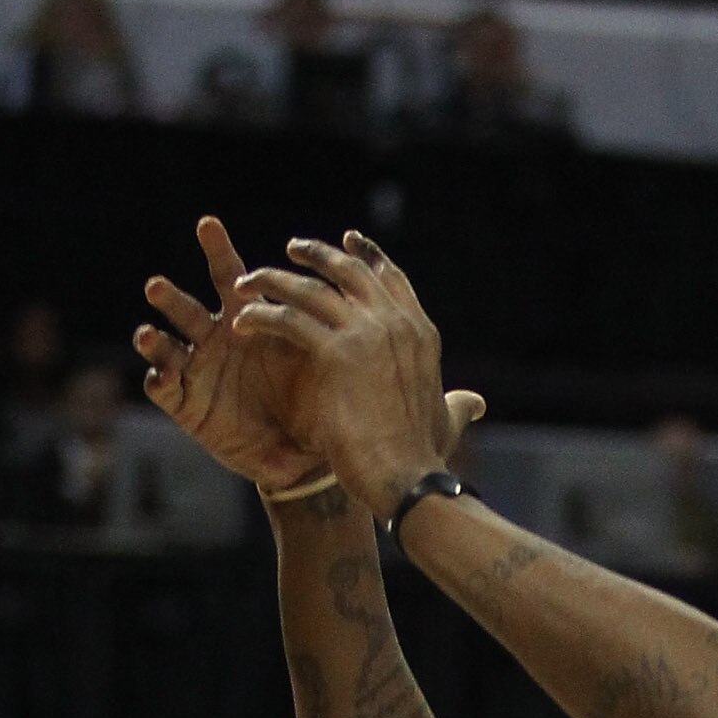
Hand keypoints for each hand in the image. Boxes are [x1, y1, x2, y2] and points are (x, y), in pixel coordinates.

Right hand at [133, 217, 333, 492]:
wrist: (306, 452)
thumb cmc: (314, 397)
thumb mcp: (324, 357)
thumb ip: (329, 323)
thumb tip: (367, 274)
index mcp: (247, 320)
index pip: (231, 278)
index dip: (218, 250)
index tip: (208, 223)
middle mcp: (215, 340)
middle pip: (187, 308)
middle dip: (169, 297)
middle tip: (155, 286)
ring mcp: (197, 371)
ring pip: (167, 347)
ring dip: (155, 340)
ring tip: (146, 335)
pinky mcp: (186, 404)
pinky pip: (165, 390)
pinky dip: (160, 380)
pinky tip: (160, 376)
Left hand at [237, 234, 477, 512]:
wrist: (408, 476)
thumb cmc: (424, 455)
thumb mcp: (446, 417)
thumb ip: (457, 403)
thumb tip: (475, 403)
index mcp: (420, 332)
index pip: (390, 277)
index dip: (367, 255)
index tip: (347, 241)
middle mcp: (396, 323)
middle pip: (349, 271)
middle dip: (317, 254)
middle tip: (292, 248)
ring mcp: (367, 334)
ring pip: (310, 289)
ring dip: (275, 280)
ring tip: (248, 281)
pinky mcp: (336, 353)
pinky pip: (289, 320)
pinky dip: (262, 316)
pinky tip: (242, 321)